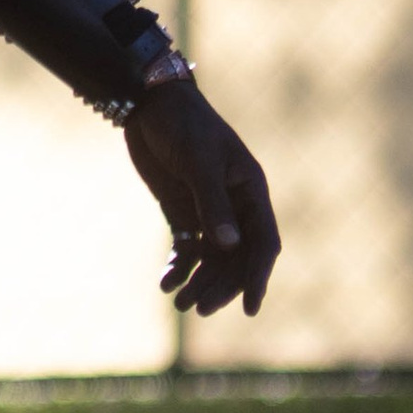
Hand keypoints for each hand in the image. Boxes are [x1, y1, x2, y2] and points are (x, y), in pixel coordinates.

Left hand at [123, 77, 279, 318]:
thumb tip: (229, 246)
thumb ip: (213, 203)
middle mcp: (235, 205)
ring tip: (180, 304)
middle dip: (220, 285)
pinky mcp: (182, 210)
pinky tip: (166, 284)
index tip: (249, 307)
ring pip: (211, 258)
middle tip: (200, 309)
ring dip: (199, 282)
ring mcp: (208, 210)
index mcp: (251, 191)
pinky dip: (179, 267)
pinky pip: (186, 247)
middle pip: (236, 258)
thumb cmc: (183, 124)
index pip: (263, 243)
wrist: (149, 104)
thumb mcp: (198, 161)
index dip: (258, 277)